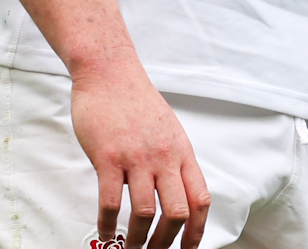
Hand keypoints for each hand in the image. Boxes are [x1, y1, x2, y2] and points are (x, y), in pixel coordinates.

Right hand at [70, 65, 208, 248]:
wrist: (112, 76)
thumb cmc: (137, 104)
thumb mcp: (169, 132)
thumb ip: (173, 161)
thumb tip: (174, 191)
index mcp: (183, 153)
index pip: (201, 199)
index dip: (198, 230)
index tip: (190, 248)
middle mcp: (165, 158)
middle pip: (178, 212)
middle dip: (168, 241)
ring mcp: (138, 159)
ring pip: (147, 212)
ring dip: (139, 238)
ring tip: (131, 248)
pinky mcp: (109, 158)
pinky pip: (111, 201)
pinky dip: (109, 223)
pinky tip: (106, 231)